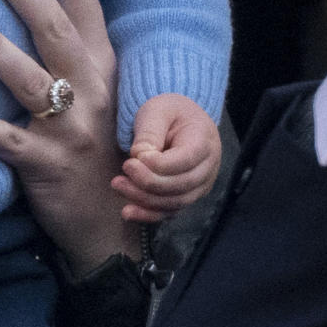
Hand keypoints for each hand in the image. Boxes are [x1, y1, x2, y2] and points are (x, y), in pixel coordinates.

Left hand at [0, 0, 139, 276]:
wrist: (113, 220)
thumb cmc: (91, 139)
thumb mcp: (91, 84)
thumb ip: (65, 40)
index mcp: (99, 59)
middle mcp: (90, 85)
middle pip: (53, 25)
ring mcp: (71, 126)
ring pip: (31, 79)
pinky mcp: (48, 164)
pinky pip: (10, 141)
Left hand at [112, 94, 221, 221]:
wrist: (181, 121)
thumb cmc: (169, 112)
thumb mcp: (158, 111)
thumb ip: (150, 132)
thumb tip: (139, 157)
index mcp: (204, 141)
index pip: (185, 161)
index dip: (159, 165)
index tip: (134, 158)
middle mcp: (208, 168)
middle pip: (180, 185)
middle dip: (147, 182)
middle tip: (124, 169)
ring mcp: (200, 186)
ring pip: (173, 202)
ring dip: (143, 199)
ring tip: (118, 185)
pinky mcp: (186, 196)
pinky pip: (169, 212)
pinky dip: (148, 215)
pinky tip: (127, 212)